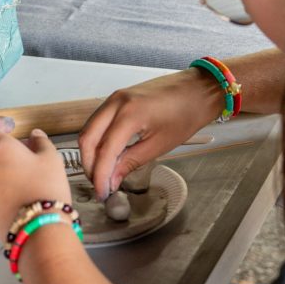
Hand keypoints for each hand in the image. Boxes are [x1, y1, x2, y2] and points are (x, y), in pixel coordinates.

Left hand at [0, 117, 71, 240]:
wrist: (37, 231)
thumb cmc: (44, 188)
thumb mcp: (51, 159)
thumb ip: (41, 142)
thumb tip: (34, 136)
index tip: (10, 126)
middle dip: (9, 150)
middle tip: (33, 157)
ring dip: (8, 168)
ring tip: (33, 178)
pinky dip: (7, 186)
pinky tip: (27, 195)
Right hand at [79, 68, 222, 199]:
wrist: (197, 89)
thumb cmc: (186, 114)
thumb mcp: (160, 145)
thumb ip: (131, 162)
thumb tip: (112, 180)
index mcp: (129, 114)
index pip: (104, 151)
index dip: (100, 176)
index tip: (102, 193)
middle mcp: (116, 103)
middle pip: (87, 138)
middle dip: (89, 165)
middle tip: (99, 185)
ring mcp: (114, 98)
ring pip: (89, 129)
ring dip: (91, 153)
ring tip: (102, 173)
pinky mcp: (117, 98)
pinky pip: (97, 121)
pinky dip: (97, 140)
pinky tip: (107, 155)